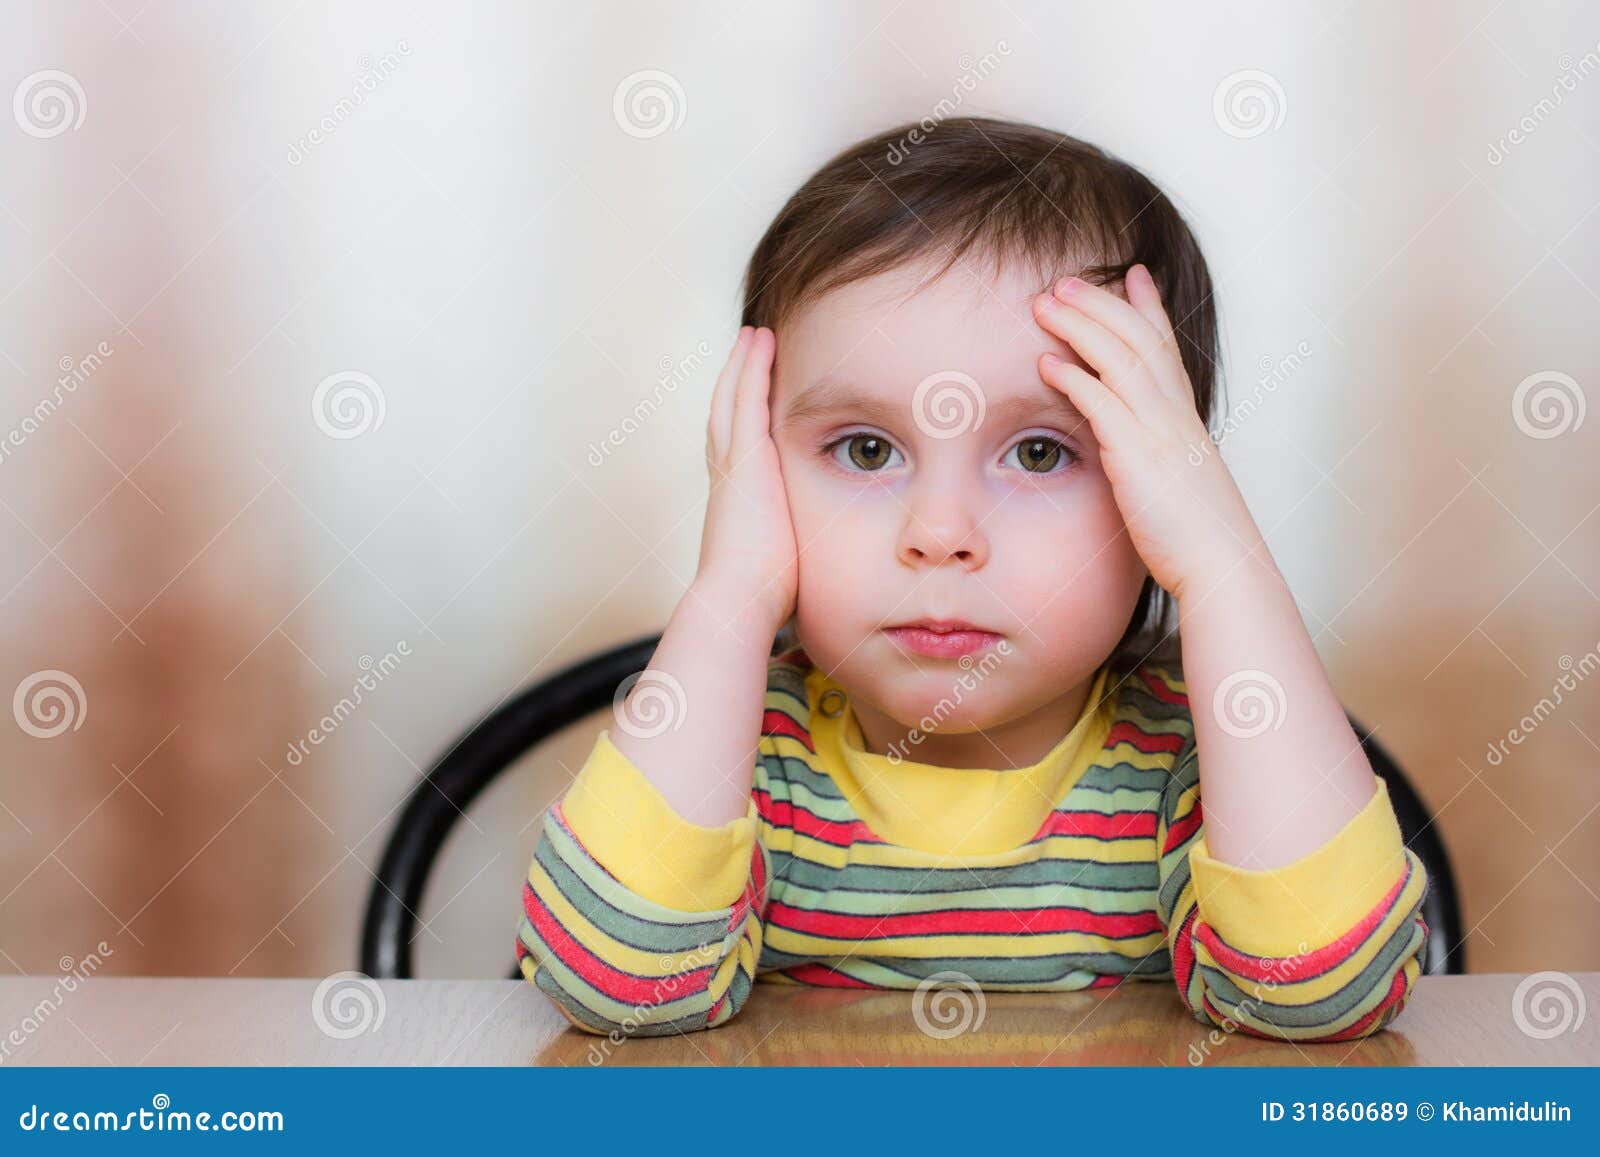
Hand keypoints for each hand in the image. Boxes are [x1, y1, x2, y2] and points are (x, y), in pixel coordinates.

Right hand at [694, 326, 797, 635]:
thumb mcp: (779, 567)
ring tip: (754, 334)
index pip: (736, 450)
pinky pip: (747, 399)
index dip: (739, 420)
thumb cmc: (760, 598)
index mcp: (736, 502)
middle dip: (736, 381)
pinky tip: (762, 342)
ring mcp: (733, 464)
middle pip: (726, 414)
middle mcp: (727, 477)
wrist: (737, 599)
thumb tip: (814, 572)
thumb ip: (792, 555)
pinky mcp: (745, 457)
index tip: (749, 398)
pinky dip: (752, 368)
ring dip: (743, 364)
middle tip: (745, 349)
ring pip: (733, 398)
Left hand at [1031, 266, 1267, 602]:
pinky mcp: (1140, 458)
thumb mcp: (1181, 483)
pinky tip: (1046, 364)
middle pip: (1138, 340)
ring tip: (1046, 303)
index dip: (1149, 307)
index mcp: (1185, 418)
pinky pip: (1104, 406)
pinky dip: (1075, 379)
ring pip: (1120, 360)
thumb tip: (1140, 451)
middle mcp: (1175, 415)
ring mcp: (1160, 432)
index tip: (1133, 273)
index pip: (1167, 346)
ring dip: (1080, 326)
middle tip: (1065, 280)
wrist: (1222, 565)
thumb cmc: (1198, 537)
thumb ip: (1161, 456)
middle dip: (1100, 303)